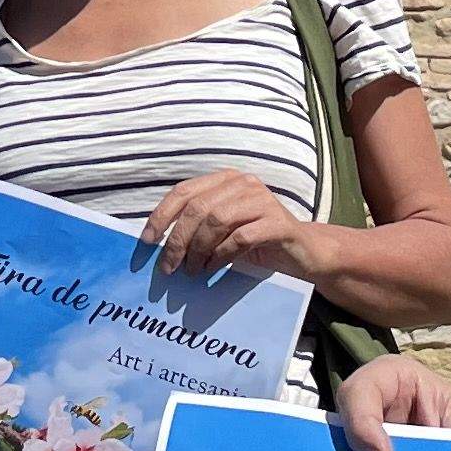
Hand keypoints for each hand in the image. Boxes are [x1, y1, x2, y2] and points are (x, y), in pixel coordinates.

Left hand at [137, 170, 307, 281]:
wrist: (303, 253)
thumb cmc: (256, 243)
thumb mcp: (222, 231)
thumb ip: (197, 228)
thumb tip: (157, 245)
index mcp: (225, 180)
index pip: (184, 191)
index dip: (161, 215)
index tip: (146, 242)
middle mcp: (243, 183)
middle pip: (197, 208)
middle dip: (177, 240)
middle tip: (168, 268)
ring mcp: (263, 200)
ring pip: (216, 220)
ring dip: (197, 250)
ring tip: (192, 271)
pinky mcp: (278, 223)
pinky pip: (239, 237)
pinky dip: (220, 255)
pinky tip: (214, 268)